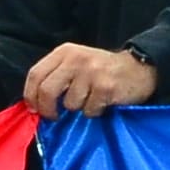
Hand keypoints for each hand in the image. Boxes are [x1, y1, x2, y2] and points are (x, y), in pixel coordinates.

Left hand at [20, 43, 158, 118]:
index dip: (31, 95)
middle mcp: (76, 59)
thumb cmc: (102, 71)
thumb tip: (34, 103)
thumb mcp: (76, 63)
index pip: (35, 74)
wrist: (138, 68)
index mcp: (64, 52)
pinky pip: (89, 110)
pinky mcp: (105, 87)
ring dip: (78, 108)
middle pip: (47, 90)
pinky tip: (102, 102)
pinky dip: (94, 111)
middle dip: (47, 109)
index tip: (34, 108)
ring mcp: (91, 72)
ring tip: (90, 100)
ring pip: (70, 104)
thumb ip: (56, 76)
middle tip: (54, 116)